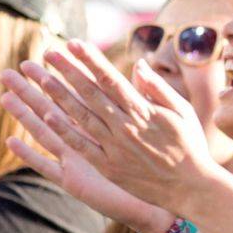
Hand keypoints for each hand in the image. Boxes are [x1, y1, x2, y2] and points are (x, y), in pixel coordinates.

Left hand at [1, 40, 217, 215]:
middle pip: (91, 93)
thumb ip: (158, 88)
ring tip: (41, 78)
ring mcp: (115, 148)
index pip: (111, 79)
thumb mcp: (183, 112)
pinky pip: (82, 147)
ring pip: (81, 116)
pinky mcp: (109, 167)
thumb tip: (139, 65)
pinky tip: (48, 117)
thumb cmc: (190, 146)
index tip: (75, 43)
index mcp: (144, 111)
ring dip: (60, 96)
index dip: (91, 60)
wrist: (190, 188)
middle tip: (49, 53)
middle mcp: (126, 127)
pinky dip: (65, 131)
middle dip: (69, 71)